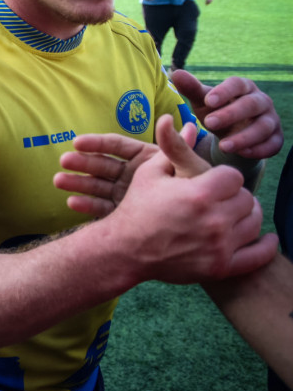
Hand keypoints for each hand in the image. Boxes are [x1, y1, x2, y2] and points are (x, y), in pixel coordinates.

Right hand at [56, 119, 199, 217]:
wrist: (205, 230)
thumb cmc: (202, 194)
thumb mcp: (189, 169)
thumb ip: (179, 148)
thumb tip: (178, 120)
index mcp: (145, 158)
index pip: (116, 146)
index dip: (96, 143)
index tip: (76, 142)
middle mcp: (134, 174)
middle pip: (103, 164)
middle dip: (82, 162)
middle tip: (63, 161)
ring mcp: (127, 193)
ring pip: (98, 184)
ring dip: (79, 182)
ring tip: (58, 181)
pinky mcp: (124, 212)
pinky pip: (103, 207)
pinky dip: (88, 205)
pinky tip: (72, 203)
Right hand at [69, 116, 274, 282]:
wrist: (125, 250)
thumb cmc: (136, 208)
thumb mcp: (150, 174)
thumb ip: (174, 148)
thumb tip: (189, 123)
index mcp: (199, 193)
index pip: (234, 177)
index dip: (223, 177)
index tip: (213, 181)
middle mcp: (214, 219)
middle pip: (247, 199)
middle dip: (234, 196)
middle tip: (220, 198)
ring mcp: (220, 246)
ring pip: (254, 223)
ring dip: (246, 216)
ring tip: (232, 214)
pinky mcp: (221, 267)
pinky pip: (258, 256)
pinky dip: (266, 247)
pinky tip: (265, 239)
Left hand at [170, 70, 281, 159]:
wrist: (232, 133)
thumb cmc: (216, 111)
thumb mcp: (203, 101)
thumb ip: (191, 88)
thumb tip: (175, 73)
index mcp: (243, 87)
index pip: (237, 84)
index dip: (224, 91)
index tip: (208, 101)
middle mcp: (261, 100)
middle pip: (251, 104)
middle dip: (231, 114)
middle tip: (209, 123)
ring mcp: (271, 119)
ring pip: (263, 126)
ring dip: (244, 137)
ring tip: (223, 146)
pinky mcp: (276, 138)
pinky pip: (273, 144)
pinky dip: (259, 150)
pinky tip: (242, 154)